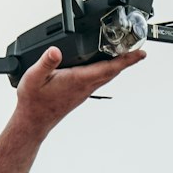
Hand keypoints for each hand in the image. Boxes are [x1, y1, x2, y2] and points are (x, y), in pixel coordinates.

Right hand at [13, 45, 146, 137]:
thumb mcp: (33, 77)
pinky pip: (98, 80)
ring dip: (118, 66)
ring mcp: (83, 92)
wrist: (32, 123)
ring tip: (127, 55)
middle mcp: (84, 87)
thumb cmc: (33, 102)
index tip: (141, 54)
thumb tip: (55, 50)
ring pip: (106, 76)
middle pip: (112, 72)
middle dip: (127, 60)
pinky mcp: (79, 94)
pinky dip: (107, 71)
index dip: (126, 60)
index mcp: (78, 80)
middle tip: (140, 50)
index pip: (108, 68)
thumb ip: (45, 62)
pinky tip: (105, 66)